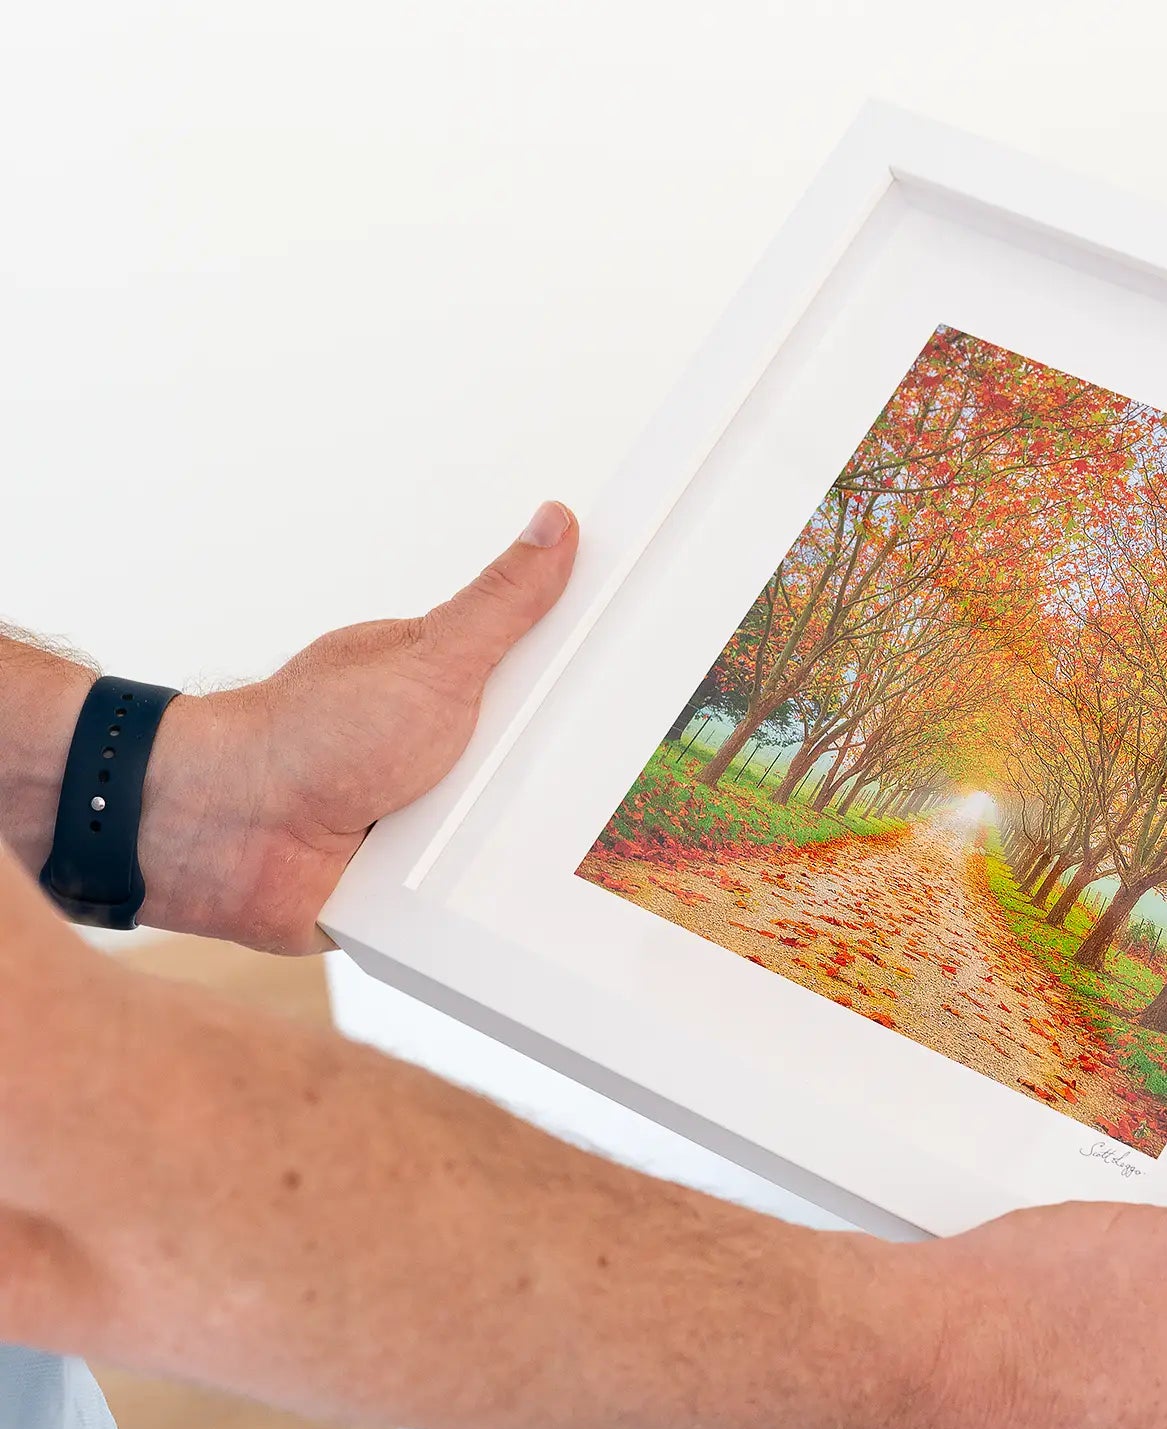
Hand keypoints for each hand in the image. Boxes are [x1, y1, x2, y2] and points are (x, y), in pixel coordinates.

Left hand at [142, 502, 577, 951]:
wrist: (231, 836)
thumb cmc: (309, 736)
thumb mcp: (432, 658)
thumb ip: (503, 602)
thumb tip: (555, 526)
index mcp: (457, 679)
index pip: (553, 674)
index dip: (599, 678)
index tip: (660, 673)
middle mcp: (453, 745)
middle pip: (553, 757)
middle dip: (571, 770)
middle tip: (591, 767)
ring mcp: (440, 813)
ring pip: (527, 827)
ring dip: (526, 834)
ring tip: (525, 831)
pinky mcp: (429, 881)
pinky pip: (489, 888)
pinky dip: (494, 889)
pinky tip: (511, 887)